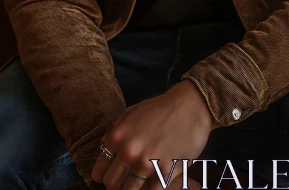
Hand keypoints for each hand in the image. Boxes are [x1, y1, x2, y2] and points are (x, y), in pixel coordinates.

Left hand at [91, 80, 214, 189]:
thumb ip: (114, 131)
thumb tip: (102, 147)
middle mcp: (130, 152)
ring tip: (139, 180)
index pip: (99, 171)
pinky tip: (154, 179)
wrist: (190, 107)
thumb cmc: (160, 109)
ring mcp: (148, 164)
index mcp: (118, 137)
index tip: (110, 175)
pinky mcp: (166, 173)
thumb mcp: (131, 113)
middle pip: (112, 185)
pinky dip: (151, 188)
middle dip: (116, 184)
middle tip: (125, 179)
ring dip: (133, 188)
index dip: (103, 175)